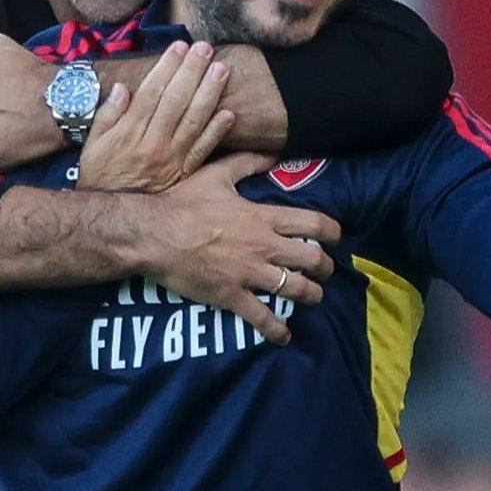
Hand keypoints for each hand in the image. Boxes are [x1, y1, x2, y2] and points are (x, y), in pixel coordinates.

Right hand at [78, 40, 233, 191]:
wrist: (111, 219)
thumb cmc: (100, 177)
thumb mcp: (92, 146)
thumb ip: (107, 116)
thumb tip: (123, 88)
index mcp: (129, 133)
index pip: (152, 93)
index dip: (167, 68)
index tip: (179, 47)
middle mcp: (153, 144)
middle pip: (176, 102)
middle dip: (192, 72)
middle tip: (205, 49)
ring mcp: (172, 160)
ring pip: (194, 121)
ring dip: (209, 94)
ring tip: (222, 70)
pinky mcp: (185, 174)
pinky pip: (204, 150)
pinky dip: (217, 132)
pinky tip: (230, 113)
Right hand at [130, 152, 339, 344]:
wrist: (154, 235)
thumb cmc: (183, 202)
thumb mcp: (217, 175)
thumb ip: (247, 163)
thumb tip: (273, 154)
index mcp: (262, 218)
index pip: (312, 224)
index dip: (332, 231)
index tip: (336, 237)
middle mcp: (263, 247)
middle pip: (311, 259)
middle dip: (325, 266)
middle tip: (325, 269)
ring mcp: (249, 274)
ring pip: (295, 289)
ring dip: (311, 295)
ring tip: (313, 296)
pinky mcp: (231, 296)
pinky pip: (261, 317)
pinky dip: (276, 329)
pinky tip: (284, 335)